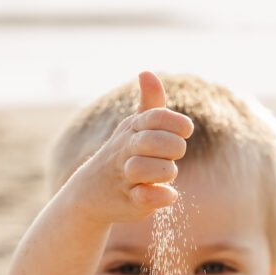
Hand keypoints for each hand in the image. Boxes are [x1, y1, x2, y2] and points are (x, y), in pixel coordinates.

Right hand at [68, 71, 193, 223]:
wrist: (90, 192)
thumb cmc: (122, 154)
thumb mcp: (133, 126)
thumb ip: (149, 103)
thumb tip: (146, 72)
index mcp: (131, 129)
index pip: (156, 117)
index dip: (176, 123)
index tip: (185, 131)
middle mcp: (125, 150)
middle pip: (152, 141)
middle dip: (173, 147)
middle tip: (175, 154)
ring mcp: (126, 177)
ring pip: (146, 169)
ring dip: (166, 171)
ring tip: (167, 174)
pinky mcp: (130, 202)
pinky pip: (146, 197)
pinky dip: (161, 196)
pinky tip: (169, 194)